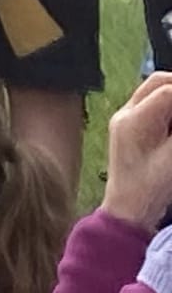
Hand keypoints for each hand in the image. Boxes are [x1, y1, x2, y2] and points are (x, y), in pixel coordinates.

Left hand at [102, 72, 171, 228]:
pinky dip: (169, 107)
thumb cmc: (150, 189)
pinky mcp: (129, 128)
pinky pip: (152, 106)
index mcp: (135, 120)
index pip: (168, 90)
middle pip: (158, 83)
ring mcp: (125, 119)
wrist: (126, 209)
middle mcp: (126, 113)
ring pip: (154, 92)